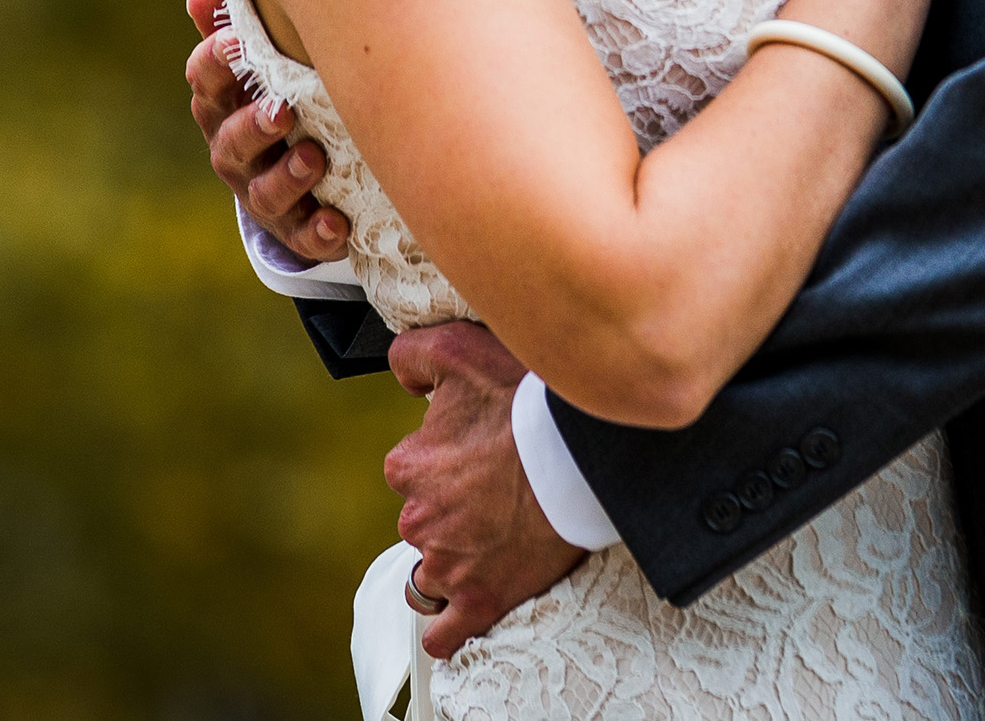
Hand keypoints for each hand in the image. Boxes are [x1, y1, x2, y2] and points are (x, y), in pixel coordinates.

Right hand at [184, 0, 350, 260]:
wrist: (304, 177)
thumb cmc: (280, 97)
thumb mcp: (259, 63)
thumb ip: (233, 26)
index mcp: (225, 107)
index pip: (207, 85)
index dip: (216, 64)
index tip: (234, 41)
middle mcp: (237, 153)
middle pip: (232, 142)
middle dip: (253, 126)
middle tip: (281, 110)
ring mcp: (264, 194)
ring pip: (264, 193)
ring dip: (288, 177)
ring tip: (313, 158)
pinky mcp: (297, 229)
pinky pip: (303, 236)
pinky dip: (318, 231)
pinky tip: (337, 223)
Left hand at [386, 321, 585, 658]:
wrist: (582, 452)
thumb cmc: (527, 399)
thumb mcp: (461, 350)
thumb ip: (413, 355)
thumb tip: (402, 378)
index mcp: (410, 467)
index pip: (413, 470)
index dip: (448, 461)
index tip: (483, 454)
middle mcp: (418, 519)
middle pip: (427, 521)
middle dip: (455, 511)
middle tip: (503, 493)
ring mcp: (449, 565)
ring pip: (434, 572)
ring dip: (457, 560)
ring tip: (499, 541)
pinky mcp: (480, 600)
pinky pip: (446, 632)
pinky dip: (448, 628)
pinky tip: (459, 617)